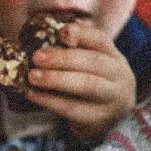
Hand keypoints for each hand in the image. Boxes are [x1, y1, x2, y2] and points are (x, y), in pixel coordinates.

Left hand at [22, 23, 136, 140]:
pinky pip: (74, 108)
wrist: (111, 116)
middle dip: (63, 58)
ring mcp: (112, 98)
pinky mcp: (99, 118)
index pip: (100, 40)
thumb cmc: (94, 83)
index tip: (61, 32)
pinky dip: (50, 101)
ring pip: (87, 85)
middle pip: (94, 62)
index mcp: (114, 56)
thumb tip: (44, 37)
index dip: (82, 34)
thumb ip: (73, 51)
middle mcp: (118, 75)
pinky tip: (33, 94)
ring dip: (57, 79)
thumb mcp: (91, 64)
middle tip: (36, 57)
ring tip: (32, 76)